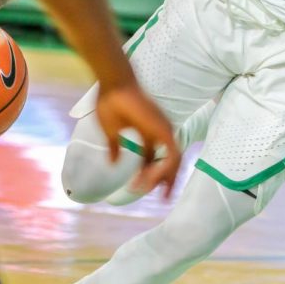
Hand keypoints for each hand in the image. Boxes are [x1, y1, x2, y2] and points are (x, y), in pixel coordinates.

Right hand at [95, 81, 179, 195]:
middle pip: (171, 161)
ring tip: (149, 189)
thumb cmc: (110, 103)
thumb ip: (115, 147)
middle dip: (168, 180)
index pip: (156, 158)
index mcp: (149, 132)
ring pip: (174, 160)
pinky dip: (165, 169)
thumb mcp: (111, 131)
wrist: (113, 85)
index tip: (140, 189)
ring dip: (164, 177)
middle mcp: (160, 131)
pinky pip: (172, 154)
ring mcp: (164, 129)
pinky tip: (150, 178)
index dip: (151, 175)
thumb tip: (113, 163)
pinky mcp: (164, 129)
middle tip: (164, 198)